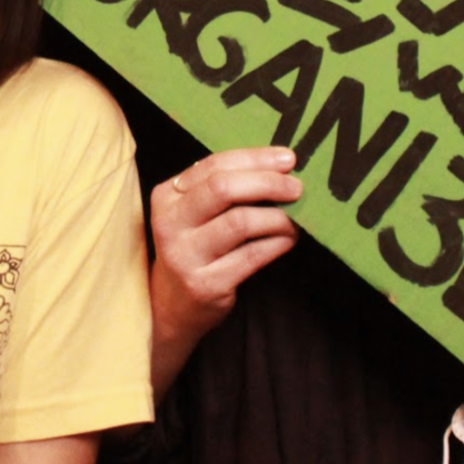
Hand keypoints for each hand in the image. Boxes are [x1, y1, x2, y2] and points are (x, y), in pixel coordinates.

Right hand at [149, 147, 301, 397]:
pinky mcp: (206, 283)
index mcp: (167, 196)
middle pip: (224, 189)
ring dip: (277, 216)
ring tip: (294, 219)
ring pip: (240, 222)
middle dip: (268, 183)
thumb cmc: (194, 247)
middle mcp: (170, 222)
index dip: (255, 159)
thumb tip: (278, 165)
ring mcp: (186, 255)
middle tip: (296, 187)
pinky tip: (288, 238)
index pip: (213, 165)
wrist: (172, 305)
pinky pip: (252, 255)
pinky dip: (277, 242)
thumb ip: (221, 187)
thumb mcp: (193, 212)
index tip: (288, 158)